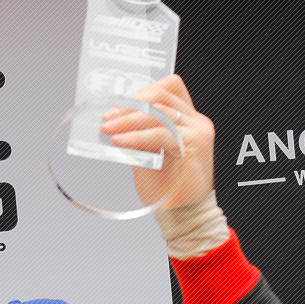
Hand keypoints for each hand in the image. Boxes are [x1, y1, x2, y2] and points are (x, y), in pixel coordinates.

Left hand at [98, 74, 214, 210]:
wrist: (182, 213)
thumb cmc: (168, 188)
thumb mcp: (147, 155)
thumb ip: (137, 136)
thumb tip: (113, 123)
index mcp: (187, 120)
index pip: (166, 89)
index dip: (140, 93)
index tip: (116, 107)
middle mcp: (196, 121)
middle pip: (162, 95)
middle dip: (130, 104)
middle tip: (107, 118)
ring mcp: (197, 131)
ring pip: (160, 111)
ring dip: (128, 119)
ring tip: (107, 129)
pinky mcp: (194, 145)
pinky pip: (161, 133)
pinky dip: (136, 136)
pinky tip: (119, 142)